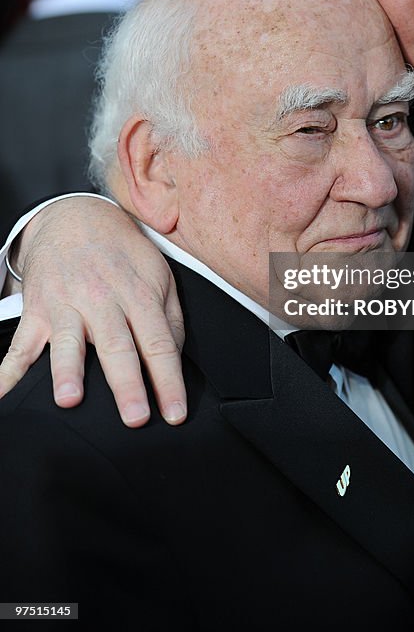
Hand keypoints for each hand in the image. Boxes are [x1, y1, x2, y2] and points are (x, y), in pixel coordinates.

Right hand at [0, 198, 185, 426]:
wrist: (75, 216)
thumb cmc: (122, 253)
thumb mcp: (159, 274)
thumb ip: (171, 317)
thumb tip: (174, 357)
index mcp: (139, 293)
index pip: (159, 343)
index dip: (168, 380)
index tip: (175, 413)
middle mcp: (103, 299)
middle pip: (117, 346)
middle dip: (126, 384)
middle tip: (135, 417)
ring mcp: (67, 305)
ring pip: (68, 342)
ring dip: (67, 370)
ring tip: (70, 399)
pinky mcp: (37, 310)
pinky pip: (21, 344)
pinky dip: (8, 371)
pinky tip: (3, 393)